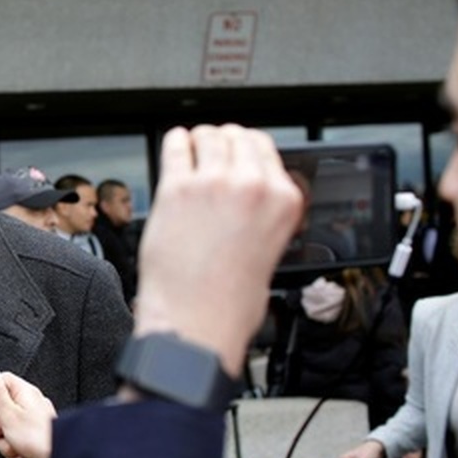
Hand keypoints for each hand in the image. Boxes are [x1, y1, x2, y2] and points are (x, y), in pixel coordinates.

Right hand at [0, 368, 56, 457]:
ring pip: (4, 432)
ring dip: (7, 444)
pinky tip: (25, 455)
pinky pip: (13, 446)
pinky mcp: (30, 442)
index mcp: (24, 393)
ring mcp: (30, 425)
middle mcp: (28, 406)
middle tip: (5, 429)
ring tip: (19, 446)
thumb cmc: (39, 438)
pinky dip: (16, 454)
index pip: (0, 381)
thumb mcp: (9, 412)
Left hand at [133, 125, 303, 376]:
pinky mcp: (176, 190)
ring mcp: (212, 184)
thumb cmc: (230, 301)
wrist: (196, 322)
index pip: (267, 148)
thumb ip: (264, 212)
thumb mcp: (271, 248)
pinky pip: (175, 146)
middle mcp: (252, 186)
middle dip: (223, 142)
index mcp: (283, 201)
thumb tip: (248, 192)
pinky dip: (174, 144)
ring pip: (207, 135)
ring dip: (199, 141)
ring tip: (191, 153)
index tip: (235, 153)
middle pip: (237, 135)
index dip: (247, 149)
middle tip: (211, 154)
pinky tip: (174, 150)